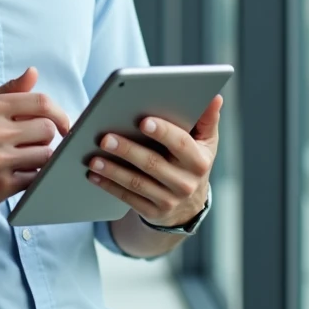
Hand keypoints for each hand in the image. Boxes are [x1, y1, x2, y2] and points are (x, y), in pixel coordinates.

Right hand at [0, 67, 70, 212]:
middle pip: (47, 129)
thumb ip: (8, 90)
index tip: (62, 124)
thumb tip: (34, 73)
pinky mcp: (0, 187)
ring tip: (24, 158)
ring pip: (45, 155)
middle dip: (46, 136)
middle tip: (33, 142)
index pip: (41, 102)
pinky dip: (33, 176)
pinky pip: (35, 178)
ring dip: (41, 157)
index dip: (59, 113)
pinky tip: (19, 173)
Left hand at [87, 94, 222, 227]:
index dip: (163, 132)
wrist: (189, 204)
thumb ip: (207, 118)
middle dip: (127, 150)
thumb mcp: (206, 142)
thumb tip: (215, 96)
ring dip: (112, 170)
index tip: (143, 120)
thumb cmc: (193, 160)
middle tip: (104, 137)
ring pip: (137, 183)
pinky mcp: (152, 212)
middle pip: (153, 164)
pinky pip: (128, 198)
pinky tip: (93, 174)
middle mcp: (185, 182)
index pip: (181, 144)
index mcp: (199, 160)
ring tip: (92, 158)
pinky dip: (109, 185)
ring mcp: (169, 200)